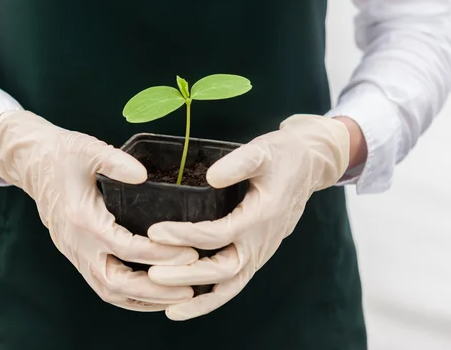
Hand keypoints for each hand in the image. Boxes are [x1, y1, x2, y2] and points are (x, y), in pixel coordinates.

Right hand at [0, 110, 198, 311]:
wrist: (32, 163)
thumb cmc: (63, 154)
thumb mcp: (88, 149)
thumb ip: (116, 162)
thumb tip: (144, 175)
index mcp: (82, 218)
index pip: (126, 247)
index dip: (160, 254)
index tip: (191, 254)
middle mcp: (77, 243)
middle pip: (115, 282)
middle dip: (154, 290)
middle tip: (190, 289)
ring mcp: (74, 252)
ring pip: (108, 290)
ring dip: (143, 298)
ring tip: (177, 297)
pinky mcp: (76, 254)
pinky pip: (101, 285)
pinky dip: (128, 296)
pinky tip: (151, 294)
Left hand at [145, 114, 350, 319]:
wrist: (308, 167)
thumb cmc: (281, 156)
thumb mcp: (261, 151)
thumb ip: (239, 163)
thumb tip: (210, 178)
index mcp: (261, 215)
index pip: (218, 234)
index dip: (185, 235)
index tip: (154, 231)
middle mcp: (261, 241)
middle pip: (223, 269)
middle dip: (187, 275)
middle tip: (152, 273)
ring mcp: (260, 252)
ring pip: (230, 285)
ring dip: (199, 298)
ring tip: (168, 308)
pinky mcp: (255, 255)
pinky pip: (234, 284)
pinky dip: (212, 299)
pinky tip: (187, 305)